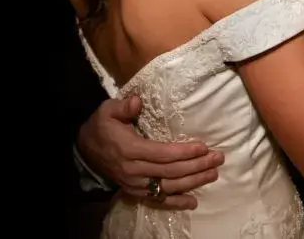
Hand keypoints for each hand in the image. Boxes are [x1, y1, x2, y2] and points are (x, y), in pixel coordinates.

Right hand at [77, 96, 223, 209]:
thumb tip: (137, 102)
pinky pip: (157, 200)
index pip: (162, 154)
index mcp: (130, 149)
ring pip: (168, 186)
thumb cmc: (102, 126)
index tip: (204, 147)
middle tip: (218, 158)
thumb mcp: (107, 110)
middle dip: (196, 166)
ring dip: (193, 182)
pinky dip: (176, 202)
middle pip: (170, 171)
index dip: (184, 152)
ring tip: (213, 174)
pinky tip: (193, 201)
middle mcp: (134, 170)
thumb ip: (123, 106)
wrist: (85, 150)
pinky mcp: (135, 192)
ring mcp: (135, 184)